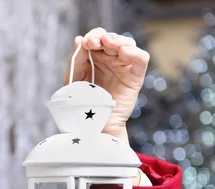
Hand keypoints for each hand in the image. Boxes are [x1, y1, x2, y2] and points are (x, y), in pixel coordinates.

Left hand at [64, 28, 149, 142]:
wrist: (92, 126)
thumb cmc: (82, 104)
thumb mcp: (73, 79)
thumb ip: (76, 60)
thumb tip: (79, 39)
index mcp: (95, 58)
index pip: (98, 38)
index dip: (93, 36)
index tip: (85, 43)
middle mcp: (111, 60)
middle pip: (112, 39)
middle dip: (103, 38)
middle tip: (93, 42)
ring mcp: (124, 68)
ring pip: (128, 44)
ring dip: (118, 40)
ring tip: (107, 43)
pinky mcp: (134, 77)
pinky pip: (141, 59)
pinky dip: (134, 52)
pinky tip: (123, 52)